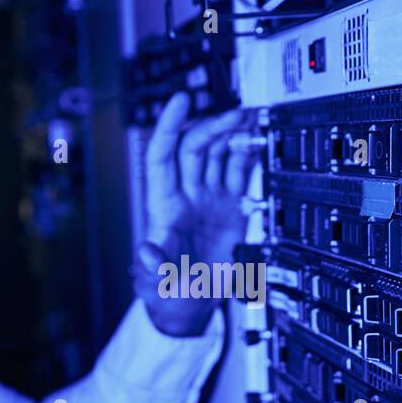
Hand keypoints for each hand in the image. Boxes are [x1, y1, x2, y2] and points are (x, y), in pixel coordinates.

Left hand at [132, 93, 261, 336]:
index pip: (162, 155)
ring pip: (218, 154)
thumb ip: (153, 269)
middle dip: (213, 126)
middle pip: (195, 147)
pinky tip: (256, 140)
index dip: (170, 125)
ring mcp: (208, 198)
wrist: (194, 302)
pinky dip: (248, 154)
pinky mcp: (230, 207)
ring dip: (231, 133)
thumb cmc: (168, 292)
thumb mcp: (156, 285)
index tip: (181, 100)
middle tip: (235, 116)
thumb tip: (146, 253)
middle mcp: (186, 196)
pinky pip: (238, 171)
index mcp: (164, 206)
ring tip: (248, 119)